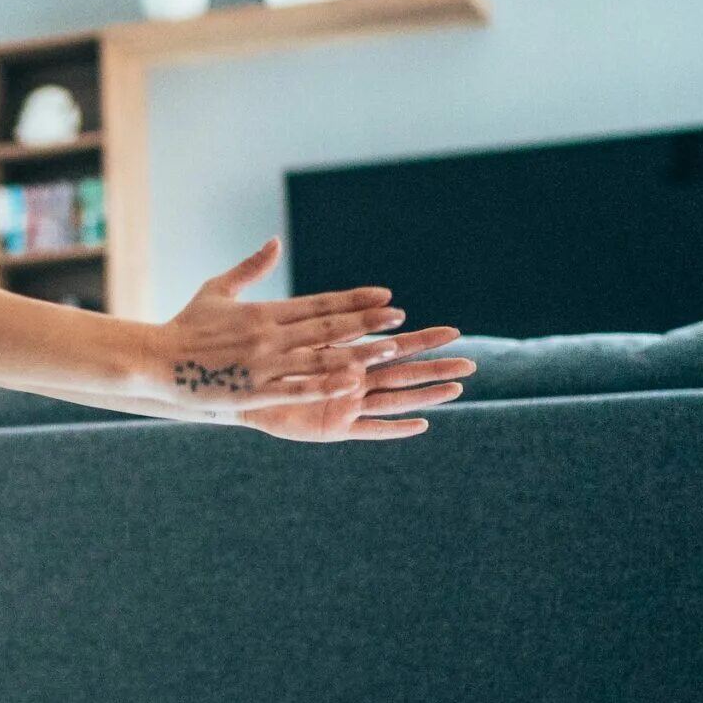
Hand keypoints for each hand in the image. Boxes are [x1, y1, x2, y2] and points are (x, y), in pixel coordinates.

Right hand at [151, 237, 410, 414]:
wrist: (155, 361)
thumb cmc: (185, 326)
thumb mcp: (216, 290)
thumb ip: (250, 267)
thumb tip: (275, 241)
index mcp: (262, 311)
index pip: (319, 304)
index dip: (354, 301)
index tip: (385, 297)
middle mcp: (267, 336)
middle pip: (327, 329)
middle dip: (367, 323)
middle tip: (399, 319)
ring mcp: (262, 365)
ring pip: (319, 359)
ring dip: (357, 354)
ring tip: (389, 350)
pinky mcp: (254, 392)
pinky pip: (298, 389)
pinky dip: (326, 386)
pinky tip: (352, 384)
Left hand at [234, 326, 475, 441]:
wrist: (233, 389)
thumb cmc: (256, 356)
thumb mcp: (283, 325)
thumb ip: (308, 306)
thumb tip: (318, 272)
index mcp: (345, 355)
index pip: (392, 344)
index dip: (421, 339)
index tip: (452, 331)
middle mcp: (352, 380)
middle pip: (402, 372)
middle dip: (434, 366)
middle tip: (469, 361)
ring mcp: (345, 405)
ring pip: (393, 399)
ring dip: (424, 395)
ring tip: (456, 389)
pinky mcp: (332, 427)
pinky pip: (368, 429)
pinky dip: (393, 428)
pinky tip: (421, 424)